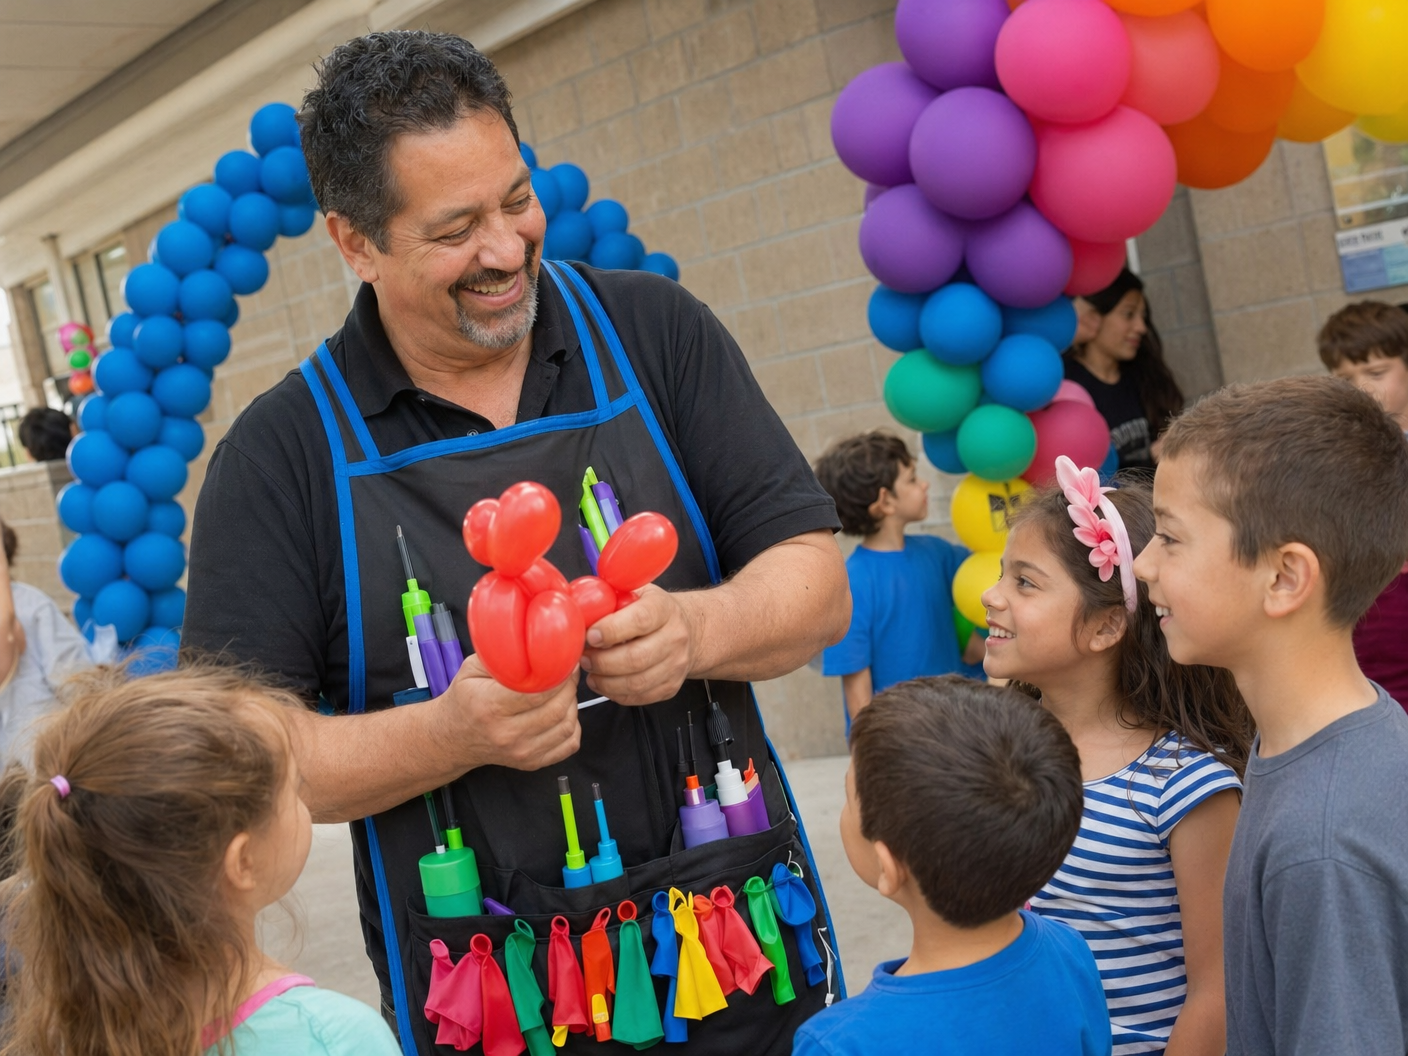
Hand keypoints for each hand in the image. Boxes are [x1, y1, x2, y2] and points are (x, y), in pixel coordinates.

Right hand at [446, 654, 580, 770]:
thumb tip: (532, 643)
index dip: (558, 674)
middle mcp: (507, 733)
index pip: (536, 692)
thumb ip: (501, 655)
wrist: (454, 737)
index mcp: (490, 707)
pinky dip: (573, 726)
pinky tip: (562, 713)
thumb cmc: (465, 700)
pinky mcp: (532, 762)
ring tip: (563, 691)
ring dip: (572, 704)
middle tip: (567, 672)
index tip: (565, 661)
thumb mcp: (471, 669)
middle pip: (556, 709)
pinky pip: (569, 744)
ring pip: (567, 726)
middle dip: (569, 686)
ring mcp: (521, 752)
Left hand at [578, 584, 697, 704]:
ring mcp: (676, 664)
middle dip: (602, 662)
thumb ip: (609, 598)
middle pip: (636, 658)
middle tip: (584, 658)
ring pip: (637, 682)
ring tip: (591, 671)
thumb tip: (577, 608)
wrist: (685, 630)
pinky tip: (604, 682)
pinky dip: (616, 694)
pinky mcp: (671, 686)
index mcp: (663, 608)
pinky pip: (639, 697)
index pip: (640, 620)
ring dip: (606, 681)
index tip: (590, 636)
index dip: (612, 630)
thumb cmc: (649, 611)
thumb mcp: (633, 593)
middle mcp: (675, 637)